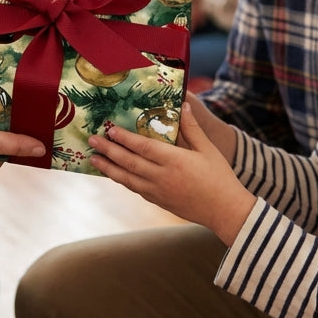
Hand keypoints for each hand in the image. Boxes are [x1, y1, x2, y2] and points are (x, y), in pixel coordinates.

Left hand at [88, 103, 253, 241]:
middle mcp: (162, 177)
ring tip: (93, 158)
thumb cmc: (220, 177)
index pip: (143, 147)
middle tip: (92, 140)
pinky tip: (113, 173)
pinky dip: (121, 179)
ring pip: (127, 179)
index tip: (110, 129)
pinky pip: (135, 189)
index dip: (124, 138)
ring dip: (108, 167)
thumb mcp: (208, 150)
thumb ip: (192, 128)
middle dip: (108, 150)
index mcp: (174, 161)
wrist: (225, 211)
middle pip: (129, 162)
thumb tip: (183, 105)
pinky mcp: (158, 201)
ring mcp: (158, 192)